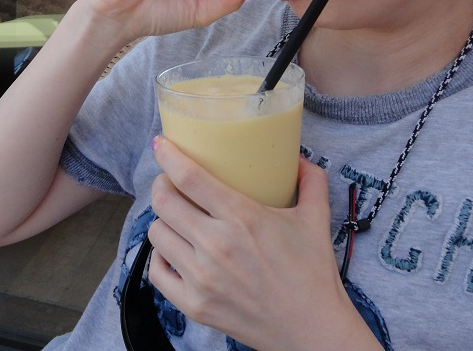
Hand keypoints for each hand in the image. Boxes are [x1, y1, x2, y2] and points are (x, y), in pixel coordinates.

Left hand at [148, 138, 377, 349]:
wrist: (313, 329)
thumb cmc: (313, 273)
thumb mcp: (316, 219)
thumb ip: (310, 180)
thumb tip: (296, 158)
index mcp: (243, 218)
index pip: (189, 177)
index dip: (168, 155)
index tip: (161, 144)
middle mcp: (216, 246)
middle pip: (164, 202)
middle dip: (161, 184)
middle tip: (170, 181)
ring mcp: (201, 278)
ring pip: (157, 233)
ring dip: (163, 219)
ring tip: (176, 217)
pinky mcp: (194, 305)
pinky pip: (156, 271)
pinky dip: (160, 256)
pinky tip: (174, 249)